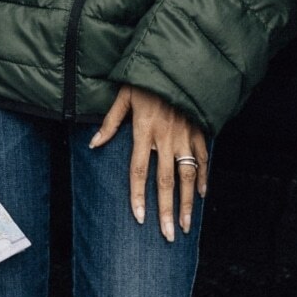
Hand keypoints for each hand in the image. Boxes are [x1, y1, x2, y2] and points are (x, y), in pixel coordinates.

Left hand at [89, 85, 206, 238]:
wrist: (178, 61)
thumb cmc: (146, 79)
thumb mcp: (123, 95)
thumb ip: (110, 122)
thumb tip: (94, 144)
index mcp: (144, 130)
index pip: (139, 170)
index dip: (139, 195)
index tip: (139, 218)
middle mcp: (165, 137)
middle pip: (166, 181)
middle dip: (167, 211)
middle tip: (169, 235)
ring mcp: (185, 136)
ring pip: (187, 175)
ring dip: (187, 202)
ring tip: (187, 225)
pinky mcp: (198, 130)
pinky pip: (203, 158)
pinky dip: (203, 176)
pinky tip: (201, 194)